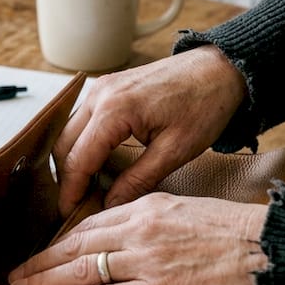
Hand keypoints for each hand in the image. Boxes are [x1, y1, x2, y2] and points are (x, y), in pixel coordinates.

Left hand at [8, 193, 268, 284]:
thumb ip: (154, 220)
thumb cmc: (237, 233)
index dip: (61, 241)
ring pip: (82, 270)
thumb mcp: (187, 210)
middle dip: (41, 261)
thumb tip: (127, 234)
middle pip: (76, 244)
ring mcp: (147, 261)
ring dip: (45, 281)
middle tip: (15, 274)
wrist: (269, 249)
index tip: (44, 253)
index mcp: (148, 207)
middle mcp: (140, 230)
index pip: (91, 223)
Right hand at [56, 44, 246, 214]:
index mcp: (114, 110)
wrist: (220, 69)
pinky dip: (83, 145)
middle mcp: (100, 95)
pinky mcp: (107, 88)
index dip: (71, 192)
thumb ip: (138, 180)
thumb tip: (111, 206)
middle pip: (64, 146)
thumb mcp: (174, 151)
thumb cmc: (204, 105)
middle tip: (78, 207)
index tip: (70, 215)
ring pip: (69, 133)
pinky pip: (83, 121)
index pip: (77, 160)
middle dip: (67, 179)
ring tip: (88, 190)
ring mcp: (101, 88)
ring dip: (73, 162)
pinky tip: (98, 165)